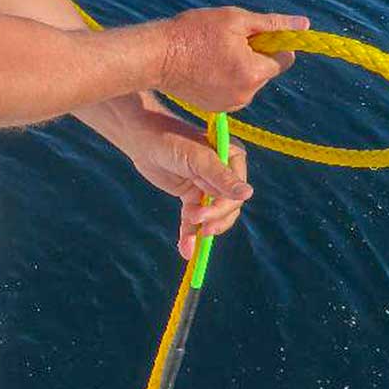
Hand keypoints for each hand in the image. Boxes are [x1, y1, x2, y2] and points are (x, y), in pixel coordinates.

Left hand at [125, 99, 251, 257]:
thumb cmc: (170, 139)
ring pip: (212, 218)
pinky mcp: (191, 195)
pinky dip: (189, 234)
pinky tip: (185, 249)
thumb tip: (248, 194)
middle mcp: (224, 173)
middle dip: (211, 220)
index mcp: (232, 158)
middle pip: (227, 208)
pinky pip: (195, 219)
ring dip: (200, 233)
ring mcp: (208, 185)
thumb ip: (220, 177)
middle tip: (193, 223)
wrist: (140, 139)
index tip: (202, 216)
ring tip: (187, 246)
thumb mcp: (196, 159)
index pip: (236, 193)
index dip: (222, 208)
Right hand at [160, 6, 308, 111]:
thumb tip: (304, 24)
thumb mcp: (235, 19)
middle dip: (254, 55)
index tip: (252, 33)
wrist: (156, 57)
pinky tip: (205, 67)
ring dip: (240, 67)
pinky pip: (233, 90)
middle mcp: (246, 94)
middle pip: (265, 70)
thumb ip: (272, 24)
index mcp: (253, 72)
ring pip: (249, 81)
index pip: (283, 58)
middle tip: (226, 41)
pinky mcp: (216, 108)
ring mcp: (230, 105)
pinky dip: (226, 79)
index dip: (272, 42)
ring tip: (212, 54)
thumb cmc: (194, 32)